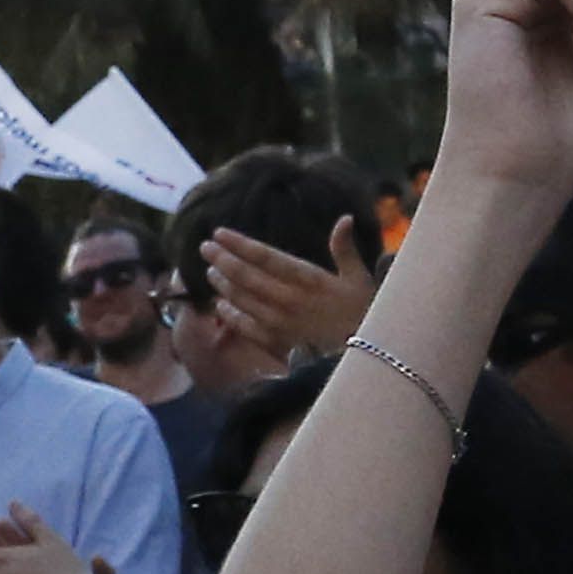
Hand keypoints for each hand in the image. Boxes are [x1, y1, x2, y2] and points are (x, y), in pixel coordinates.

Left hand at [191, 216, 379, 371]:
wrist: (367, 354)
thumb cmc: (364, 312)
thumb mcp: (359, 277)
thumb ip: (345, 248)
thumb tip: (345, 218)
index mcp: (309, 279)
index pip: (266, 257)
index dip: (239, 244)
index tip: (219, 233)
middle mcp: (289, 299)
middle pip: (247, 276)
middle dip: (222, 259)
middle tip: (205, 247)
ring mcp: (281, 322)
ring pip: (242, 300)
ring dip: (223, 284)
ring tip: (210, 271)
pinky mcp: (278, 342)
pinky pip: (247, 327)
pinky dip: (230, 315)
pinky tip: (220, 305)